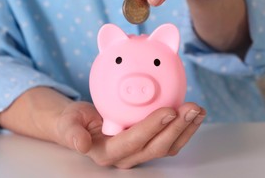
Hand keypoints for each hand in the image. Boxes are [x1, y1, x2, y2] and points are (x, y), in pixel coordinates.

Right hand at [55, 101, 205, 168]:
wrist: (79, 124)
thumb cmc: (73, 121)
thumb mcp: (67, 123)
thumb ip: (71, 132)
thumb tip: (80, 145)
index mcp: (106, 152)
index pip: (133, 141)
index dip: (152, 128)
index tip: (168, 110)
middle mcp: (125, 157)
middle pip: (156, 147)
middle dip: (176, 129)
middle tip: (191, 108)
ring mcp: (138, 152)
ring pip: (167, 147)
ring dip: (185, 130)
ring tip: (197, 110)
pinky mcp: (146, 144)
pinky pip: (168, 140)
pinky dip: (183, 128)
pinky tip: (191, 114)